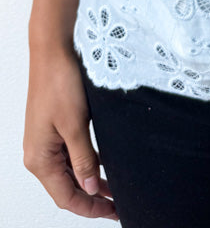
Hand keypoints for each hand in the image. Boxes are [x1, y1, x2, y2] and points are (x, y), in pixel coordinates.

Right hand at [23, 45, 118, 219]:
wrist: (53, 51)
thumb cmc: (59, 82)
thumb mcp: (76, 125)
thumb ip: (84, 160)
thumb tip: (89, 189)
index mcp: (40, 159)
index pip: (66, 197)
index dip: (90, 209)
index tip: (113, 213)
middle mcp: (39, 154)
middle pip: (66, 188)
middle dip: (91, 199)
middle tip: (118, 206)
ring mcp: (45, 142)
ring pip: (69, 173)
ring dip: (90, 183)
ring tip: (115, 192)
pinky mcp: (53, 129)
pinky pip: (70, 156)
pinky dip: (86, 165)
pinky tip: (103, 168)